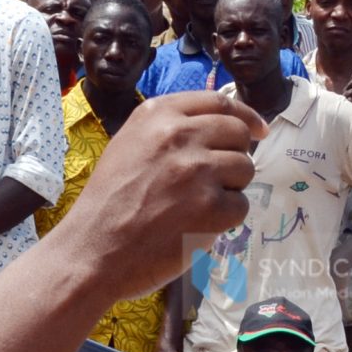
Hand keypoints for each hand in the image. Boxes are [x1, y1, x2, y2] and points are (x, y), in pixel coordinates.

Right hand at [65, 89, 263, 301]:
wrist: (92, 249)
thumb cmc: (109, 201)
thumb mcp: (130, 144)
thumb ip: (171, 130)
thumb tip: (223, 127)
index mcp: (158, 114)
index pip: (219, 102)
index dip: (245, 115)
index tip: (258, 129)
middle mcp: (179, 135)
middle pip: (238, 133)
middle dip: (236, 155)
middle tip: (219, 179)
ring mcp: (197, 170)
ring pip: (245, 168)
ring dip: (231, 188)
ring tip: (199, 204)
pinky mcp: (210, 206)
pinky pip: (240, 205)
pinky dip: (226, 218)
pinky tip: (197, 224)